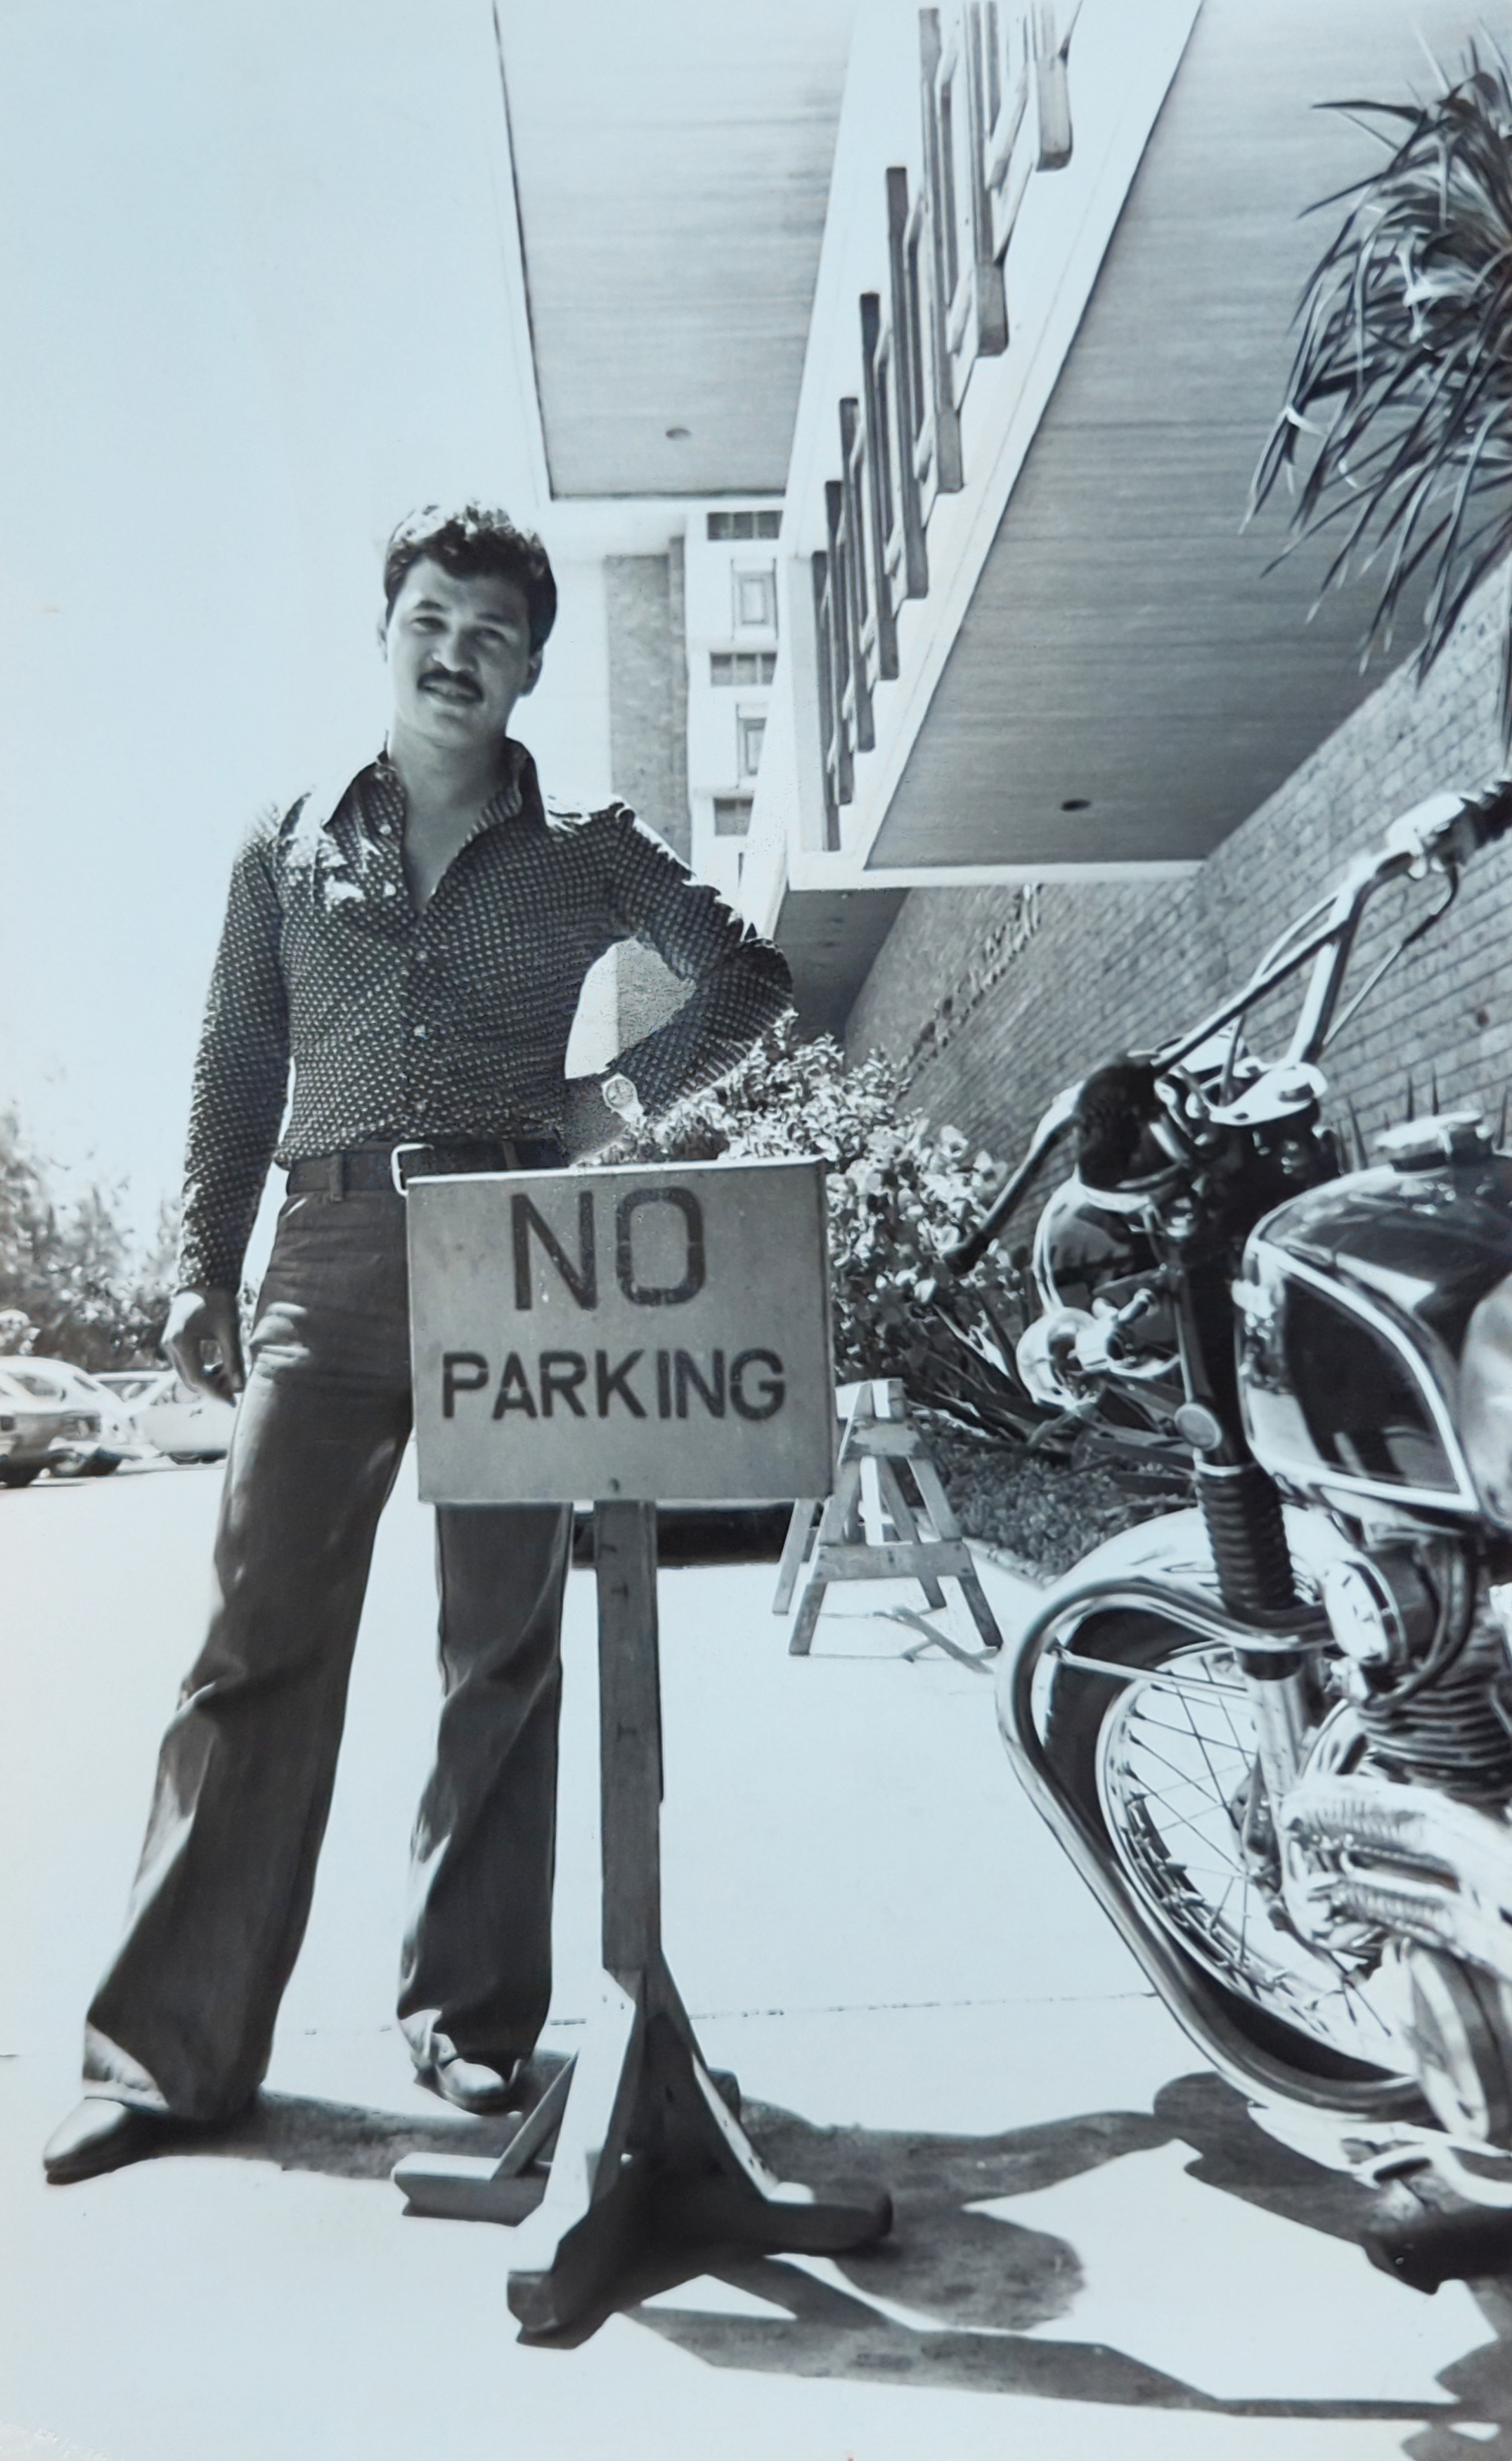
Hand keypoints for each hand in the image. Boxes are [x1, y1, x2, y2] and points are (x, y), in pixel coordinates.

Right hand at [163, 1287, 244, 1402]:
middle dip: (214, 1389)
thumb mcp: (231, 1329)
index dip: (216, 1394)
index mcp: (182, 1341)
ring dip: (208, 1381)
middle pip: (190, 1381)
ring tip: (231, 1374)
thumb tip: (240, 1386)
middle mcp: (170, 1345)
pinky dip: (202, 1372)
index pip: (198, 1379)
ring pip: (187, 1376)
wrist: (203, 1279)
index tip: (233, 1403)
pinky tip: (221, 1367)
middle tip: (236, 1388)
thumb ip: (234, 1358)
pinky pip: (186, 1366)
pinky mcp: (173, 1343)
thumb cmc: (219, 1301)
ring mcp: (169, 1344)